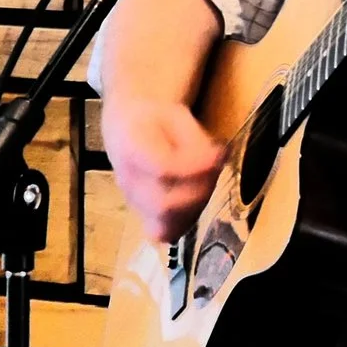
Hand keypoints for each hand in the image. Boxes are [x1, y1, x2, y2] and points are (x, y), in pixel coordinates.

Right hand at [101, 96, 224, 243]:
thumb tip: (217, 159)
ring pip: (168, 224)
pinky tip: (198, 196)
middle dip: (201, 190)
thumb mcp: (176, 114)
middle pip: (165, 205)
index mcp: (131, 148)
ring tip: (208, 178)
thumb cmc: (156, 120)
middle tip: (216, 166)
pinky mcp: (144, 217)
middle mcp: (128, 182)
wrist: (127, 128)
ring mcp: (134, 204)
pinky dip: (188, 219)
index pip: (163, 169)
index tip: (219, 154)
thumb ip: (196, 139)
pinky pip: (166, 232)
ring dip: (199, 203)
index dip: (196, 168)